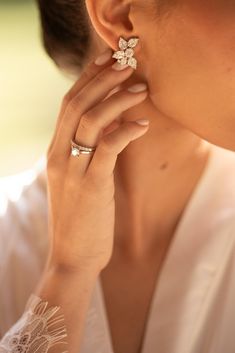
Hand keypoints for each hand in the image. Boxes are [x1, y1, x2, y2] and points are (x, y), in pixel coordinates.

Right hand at [46, 49, 148, 273]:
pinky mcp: (91, 186)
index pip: (68, 104)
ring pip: (90, 120)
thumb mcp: (79, 177)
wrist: (72, 255)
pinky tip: (142, 124)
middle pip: (76, 104)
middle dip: (102, 78)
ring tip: (141, 87)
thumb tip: (110, 123)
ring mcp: (73, 170)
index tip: (107, 60)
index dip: (87, 78)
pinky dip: (125, 131)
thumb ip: (87, 150)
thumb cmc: (80, 216)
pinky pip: (107, 148)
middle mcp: (59, 155)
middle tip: (127, 62)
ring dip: (117, 99)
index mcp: (55, 151)